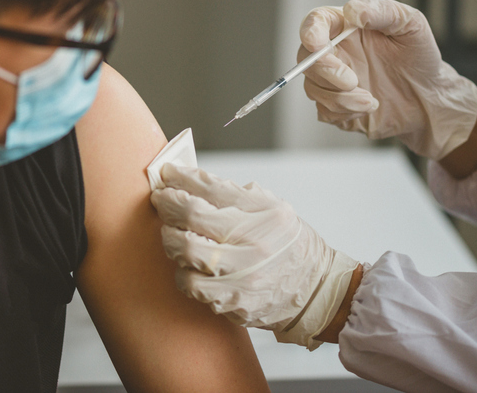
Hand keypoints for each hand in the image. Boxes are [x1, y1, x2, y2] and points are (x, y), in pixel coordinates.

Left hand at [150, 163, 358, 349]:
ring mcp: (242, 275)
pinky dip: (183, 272)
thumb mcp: (273, 209)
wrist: (315, 291)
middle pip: (191, 216)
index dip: (181, 178)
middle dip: (167, 205)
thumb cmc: (289, 246)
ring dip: (170, 239)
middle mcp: (253, 242)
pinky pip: (191, 285)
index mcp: (264, 213)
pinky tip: (188, 266)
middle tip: (160, 201)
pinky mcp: (233, 301)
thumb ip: (235, 195)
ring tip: (172, 233)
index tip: (167, 174)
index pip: (211, 188)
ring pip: (185, 251)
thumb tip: (192, 180)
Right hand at [300, 0, 476, 160]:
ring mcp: (332, 81)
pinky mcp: (335, 106)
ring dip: (340, 98)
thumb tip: (352, 11)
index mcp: (346, 28)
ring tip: (371, 99)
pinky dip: (346, 112)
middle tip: (351, 80)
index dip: (310, 31)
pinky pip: (325, 111)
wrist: (428, 98)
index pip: (316, 22)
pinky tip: (368, 107)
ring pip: (313, 88)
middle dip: (325, 71)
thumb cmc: (420, 58)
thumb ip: (383, 12)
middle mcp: (335, 52)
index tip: (316, 43)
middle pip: (306, 58)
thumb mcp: (411, 26)